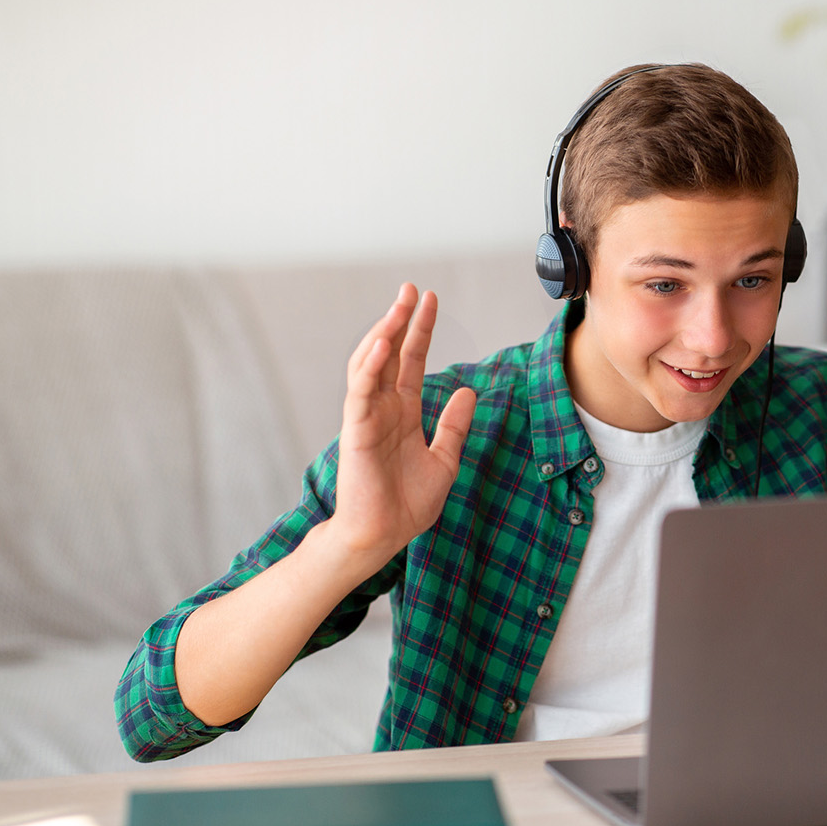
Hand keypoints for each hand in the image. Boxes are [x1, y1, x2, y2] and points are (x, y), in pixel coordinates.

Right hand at [326, 283, 475, 574]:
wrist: (383, 536)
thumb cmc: (408, 504)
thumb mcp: (445, 460)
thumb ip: (454, 426)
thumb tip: (469, 391)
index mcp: (404, 413)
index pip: (411, 361)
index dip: (419, 331)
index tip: (430, 300)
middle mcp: (383, 409)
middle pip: (390, 354)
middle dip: (400, 320)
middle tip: (411, 289)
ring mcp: (367, 417)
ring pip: (371, 365)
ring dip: (384, 333)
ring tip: (399, 306)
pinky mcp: (356, 431)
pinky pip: (361, 393)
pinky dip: (370, 367)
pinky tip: (383, 343)